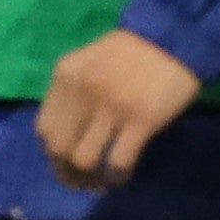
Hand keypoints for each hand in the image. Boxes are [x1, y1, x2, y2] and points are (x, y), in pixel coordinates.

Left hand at [34, 29, 203, 190]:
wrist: (175, 38)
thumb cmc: (133, 51)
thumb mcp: (91, 60)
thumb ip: (74, 89)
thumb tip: (67, 129)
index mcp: (67, 76)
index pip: (44, 128)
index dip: (52, 152)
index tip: (66, 160)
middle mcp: (83, 92)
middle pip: (59, 148)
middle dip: (67, 172)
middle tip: (82, 180)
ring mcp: (112, 107)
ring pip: (84, 160)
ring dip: (90, 179)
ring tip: (101, 180)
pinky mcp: (140, 121)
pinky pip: (118, 161)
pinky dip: (117, 175)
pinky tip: (122, 175)